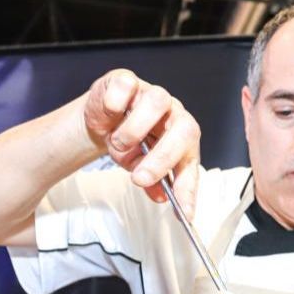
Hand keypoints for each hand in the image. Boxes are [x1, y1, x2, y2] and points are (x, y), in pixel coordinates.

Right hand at [83, 69, 200, 218]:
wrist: (102, 121)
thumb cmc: (128, 142)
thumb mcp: (140, 167)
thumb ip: (154, 183)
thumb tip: (162, 198)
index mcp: (182, 139)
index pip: (191, 163)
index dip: (188, 189)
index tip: (184, 213)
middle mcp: (172, 114)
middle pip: (183, 129)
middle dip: (162, 158)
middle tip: (140, 177)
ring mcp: (151, 94)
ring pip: (157, 103)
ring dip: (134, 131)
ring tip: (119, 144)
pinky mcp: (127, 80)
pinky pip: (127, 86)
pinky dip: (116, 104)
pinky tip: (111, 114)